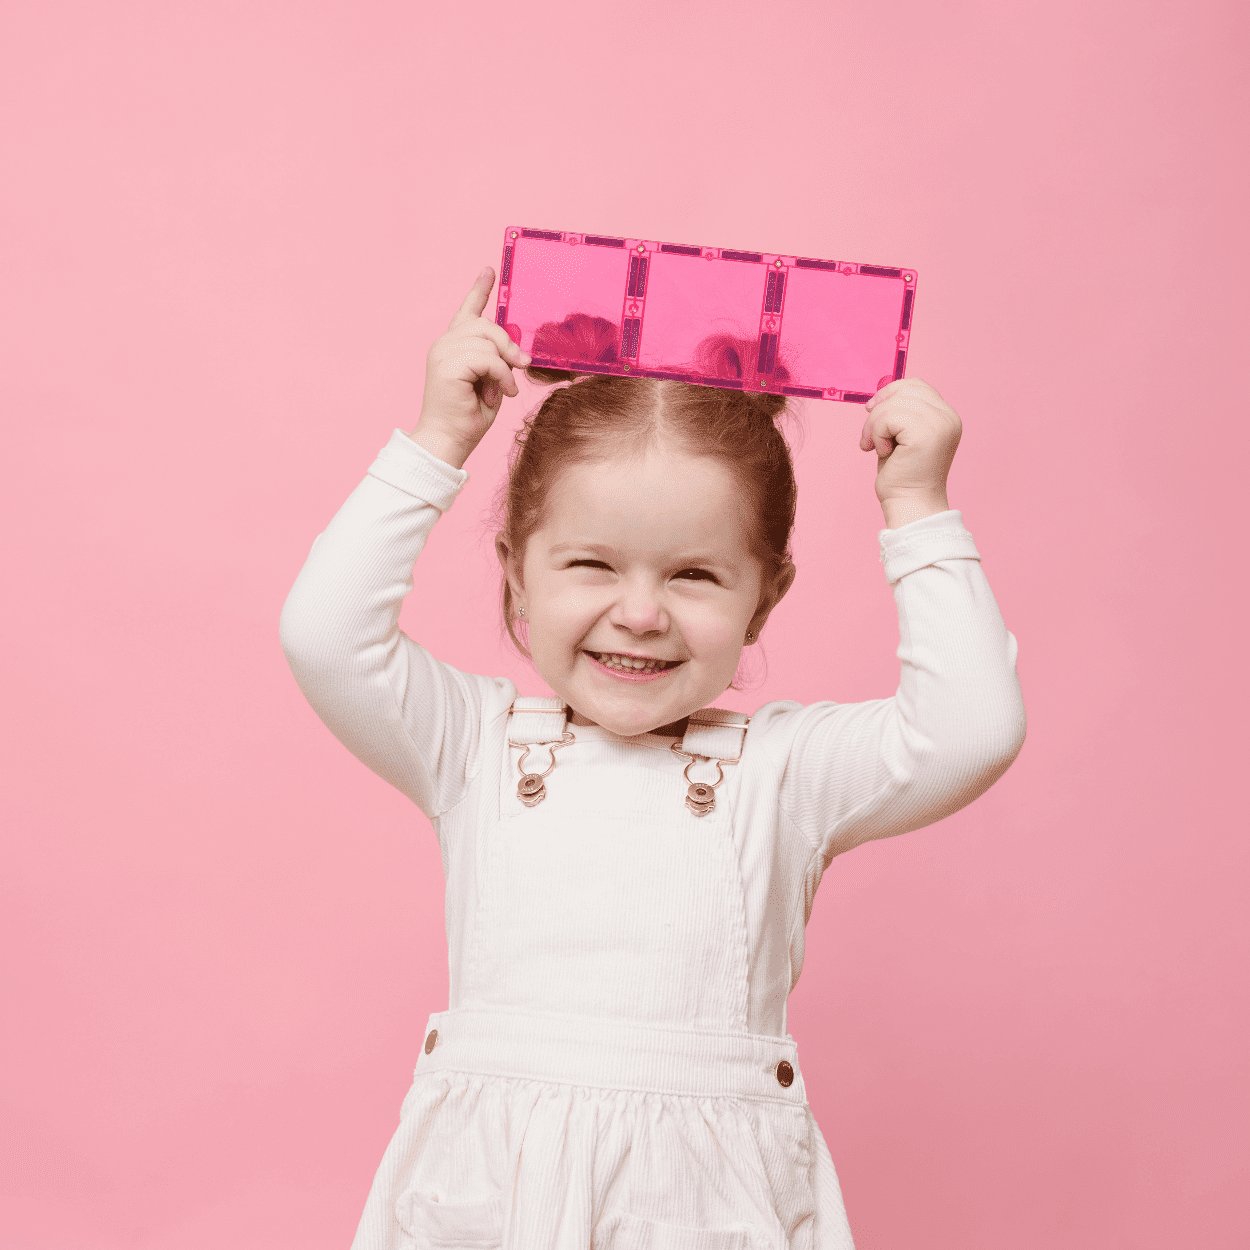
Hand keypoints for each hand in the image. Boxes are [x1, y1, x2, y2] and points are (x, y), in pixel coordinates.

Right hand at [408, 267, 531, 468]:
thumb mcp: (492, 382)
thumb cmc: (469, 416)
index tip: (489, 271)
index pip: (468, 310)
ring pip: (488, 341)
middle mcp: (445, 343)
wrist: (448, 440)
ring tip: (504, 389)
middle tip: (522, 365)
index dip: (479, 289)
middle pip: (486, 324)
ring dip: (504, 368)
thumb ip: (499, 360)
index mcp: (454, 346)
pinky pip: (487, 358)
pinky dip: (500, 376)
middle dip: (509, 345)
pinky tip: (501, 393)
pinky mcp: (446, 364)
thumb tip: (518, 350)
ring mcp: (443, 352)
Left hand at [859, 378, 961, 528]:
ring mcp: (940, 424)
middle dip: (878, 410)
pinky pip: (889, 417)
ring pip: (893, 404)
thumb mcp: (900, 437)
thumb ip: (897, 414)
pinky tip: (883, 452)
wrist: (910, 505)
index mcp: (945, 416)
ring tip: (875, 448)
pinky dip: (877, 434)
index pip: (916, 386)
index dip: (890, 393)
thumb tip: (876, 396)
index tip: (871, 411)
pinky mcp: (926, 434)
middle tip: (869, 437)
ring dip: (874, 426)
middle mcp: (947, 417)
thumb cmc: (902, 476)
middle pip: (904, 390)